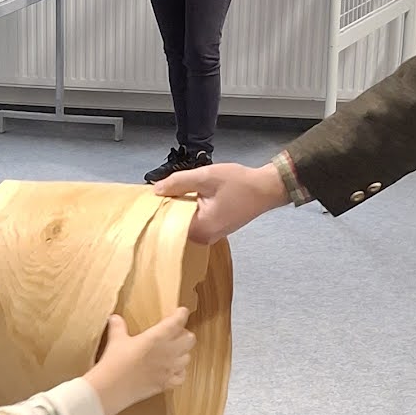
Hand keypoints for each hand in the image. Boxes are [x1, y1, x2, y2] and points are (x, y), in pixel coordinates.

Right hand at [85, 308, 193, 414]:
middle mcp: (168, 352)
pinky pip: (182, 376)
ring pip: (187, 357)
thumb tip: (115, 318)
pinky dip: (179, 372)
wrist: (112, 388)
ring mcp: (169, 369)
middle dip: (184, 335)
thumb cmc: (114, 363)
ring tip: (174, 351)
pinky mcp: (166, 383)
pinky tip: (172, 370)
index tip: (181, 312)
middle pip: (190, 339)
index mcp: (157, 337)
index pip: (177, 321)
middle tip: (175, 334)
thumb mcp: (116, 340)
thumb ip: (118, 327)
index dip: (182, 314)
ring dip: (182, 353)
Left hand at [154, 159, 288, 243]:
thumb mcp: (206, 176)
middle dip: (166, 208)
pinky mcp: (214, 231)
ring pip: (183, 223)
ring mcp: (209, 236)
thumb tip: (155, 190)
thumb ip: (179, 182)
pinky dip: (188, 211)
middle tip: (159, 191)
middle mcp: (203, 238)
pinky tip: (185, 198)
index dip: (158, 208)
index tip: (149, 196)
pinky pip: (193, 222)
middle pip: (174, 225)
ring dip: (177, 209)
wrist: (266, 188)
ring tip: (171, 193)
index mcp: (200, 229)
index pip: (167, 223)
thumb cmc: (239, 183)